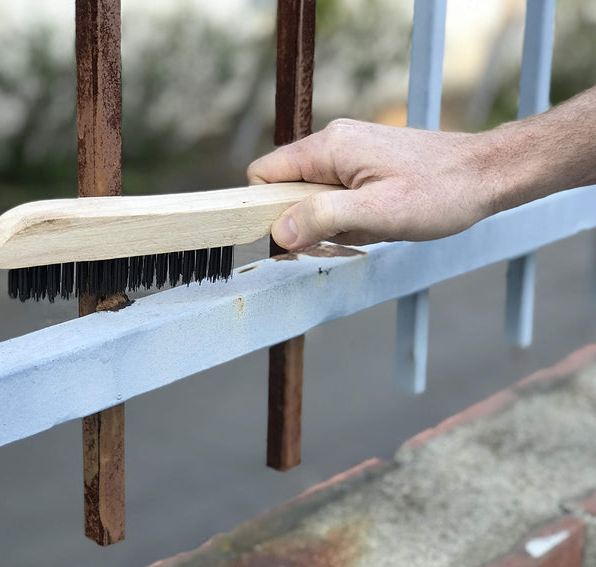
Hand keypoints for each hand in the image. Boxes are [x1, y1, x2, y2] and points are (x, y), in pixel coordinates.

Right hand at [247, 119, 500, 247]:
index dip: (267, 209)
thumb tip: (280, 231)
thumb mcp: (378, 213)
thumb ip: (324, 218)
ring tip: (369, 229)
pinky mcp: (364, 165)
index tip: (293, 236)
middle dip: (306, 222)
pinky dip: (349, 218)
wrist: (488, 174)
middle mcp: (333, 143)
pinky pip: (336, 197)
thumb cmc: (441, 192)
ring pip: (312, 196)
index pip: (264, 174)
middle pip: (287, 189)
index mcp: (329, 147)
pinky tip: (377, 224)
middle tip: (342, 237)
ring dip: (332, 224)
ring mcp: (349, 153)